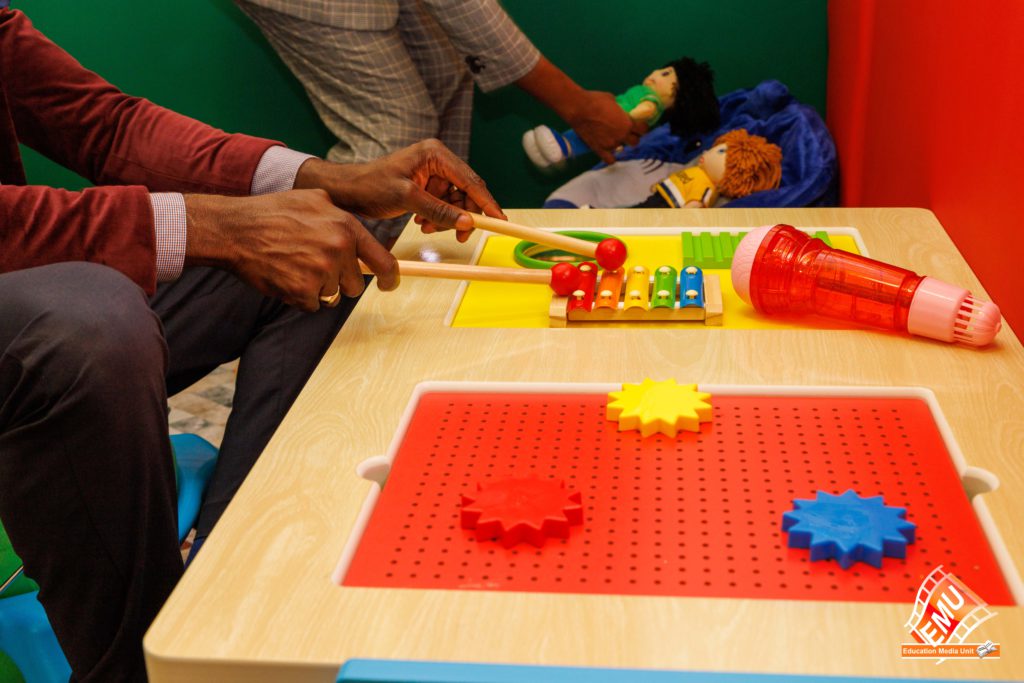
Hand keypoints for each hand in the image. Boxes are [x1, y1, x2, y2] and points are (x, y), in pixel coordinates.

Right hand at [184, 190, 396, 311]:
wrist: (236, 229)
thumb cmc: (273, 212)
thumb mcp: (314, 199)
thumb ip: (341, 217)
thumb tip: (360, 236)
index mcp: (346, 226)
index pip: (383, 261)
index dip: (390, 278)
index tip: (389, 284)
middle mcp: (338, 249)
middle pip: (355, 284)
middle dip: (339, 280)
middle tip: (313, 264)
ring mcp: (321, 272)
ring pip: (332, 295)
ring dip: (317, 287)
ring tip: (295, 265)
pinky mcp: (302, 291)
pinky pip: (312, 304)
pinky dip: (299, 296)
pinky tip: (284, 276)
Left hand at [295, 139, 505, 242]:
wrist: (348, 191)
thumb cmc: (371, 185)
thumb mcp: (407, 198)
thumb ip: (439, 210)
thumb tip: (467, 222)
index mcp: (435, 154)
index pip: (470, 180)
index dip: (486, 202)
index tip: (499, 220)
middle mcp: (438, 160)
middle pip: (466, 192)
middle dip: (462, 215)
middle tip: (459, 236)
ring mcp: (433, 174)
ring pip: (456, 202)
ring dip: (447, 219)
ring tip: (428, 228)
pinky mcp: (427, 186)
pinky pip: (443, 205)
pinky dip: (438, 218)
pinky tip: (423, 223)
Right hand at [565, 90, 647, 164]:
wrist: (578, 108)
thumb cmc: (596, 100)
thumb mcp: (612, 100)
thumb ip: (619, 108)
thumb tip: (618, 109)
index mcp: (627, 123)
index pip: (643, 130)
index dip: (642, 128)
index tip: (640, 126)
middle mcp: (621, 136)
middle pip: (635, 142)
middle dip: (633, 138)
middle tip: (628, 133)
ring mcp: (610, 144)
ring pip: (621, 149)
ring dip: (619, 144)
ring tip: (613, 139)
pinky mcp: (599, 149)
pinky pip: (609, 160)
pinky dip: (611, 158)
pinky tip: (609, 153)